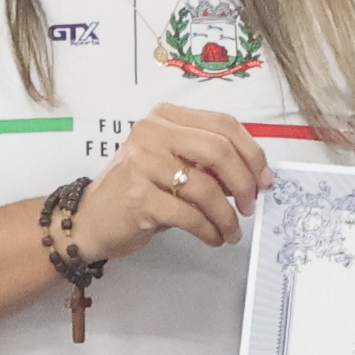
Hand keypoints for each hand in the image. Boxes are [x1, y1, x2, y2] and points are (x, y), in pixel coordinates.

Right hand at [81, 103, 271, 257]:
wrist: (90, 219)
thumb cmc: (139, 190)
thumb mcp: (171, 163)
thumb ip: (206, 160)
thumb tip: (254, 175)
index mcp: (165, 117)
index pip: (223, 124)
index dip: (252, 152)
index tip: (264, 179)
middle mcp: (151, 133)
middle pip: (219, 150)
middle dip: (244, 183)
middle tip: (251, 206)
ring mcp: (142, 163)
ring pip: (206, 188)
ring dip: (227, 215)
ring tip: (232, 230)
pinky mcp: (139, 197)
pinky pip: (190, 215)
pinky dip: (209, 230)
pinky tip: (213, 237)